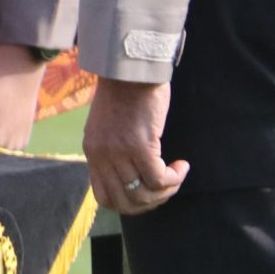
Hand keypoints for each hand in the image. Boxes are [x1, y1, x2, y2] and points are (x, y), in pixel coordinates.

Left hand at [83, 78, 186, 215]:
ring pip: (143, 194)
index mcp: (92, 153)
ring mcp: (119, 152)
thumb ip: (112, 151)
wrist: (131, 69)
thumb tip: (130, 177)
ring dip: (166, 192)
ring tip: (176, 176)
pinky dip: (175, 178)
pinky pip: (159, 179)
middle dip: (150, 203)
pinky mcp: (140, 145)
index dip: (129, 203)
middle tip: (166, 189)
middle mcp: (102, 156)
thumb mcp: (107, 127)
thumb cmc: (124, 94)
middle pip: (125, 202)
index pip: (104, 198)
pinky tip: (182, 166)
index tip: (146, 192)